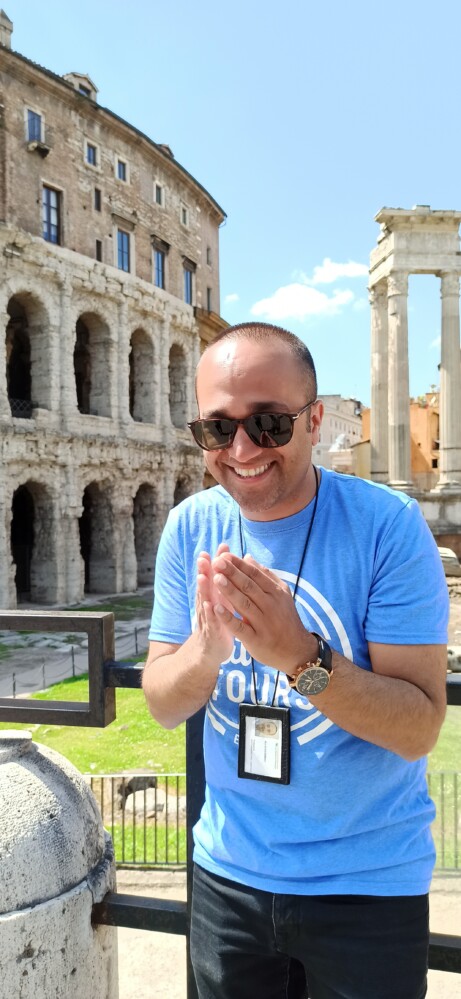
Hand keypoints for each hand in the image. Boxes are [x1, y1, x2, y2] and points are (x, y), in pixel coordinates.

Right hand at [194, 544, 234, 664]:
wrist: (211, 650)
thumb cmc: (221, 622)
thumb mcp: (224, 601)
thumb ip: (227, 583)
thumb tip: (232, 564)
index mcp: (216, 595)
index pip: (217, 574)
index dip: (219, 560)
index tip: (223, 545)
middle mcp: (208, 603)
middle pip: (207, 584)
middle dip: (206, 569)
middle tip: (204, 555)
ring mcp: (207, 617)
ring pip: (204, 600)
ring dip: (203, 588)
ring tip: (203, 576)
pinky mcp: (210, 632)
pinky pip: (210, 621)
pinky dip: (209, 613)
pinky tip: (208, 605)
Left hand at [211, 552, 313, 672]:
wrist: (296, 650)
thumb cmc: (285, 618)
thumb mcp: (281, 594)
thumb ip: (265, 576)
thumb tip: (247, 557)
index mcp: (276, 593)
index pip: (255, 575)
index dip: (239, 565)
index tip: (224, 555)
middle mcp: (270, 606)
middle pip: (249, 587)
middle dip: (232, 573)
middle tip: (217, 562)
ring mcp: (263, 623)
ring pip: (244, 604)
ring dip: (229, 591)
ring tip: (216, 579)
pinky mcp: (256, 640)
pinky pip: (240, 628)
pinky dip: (228, 618)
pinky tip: (216, 609)